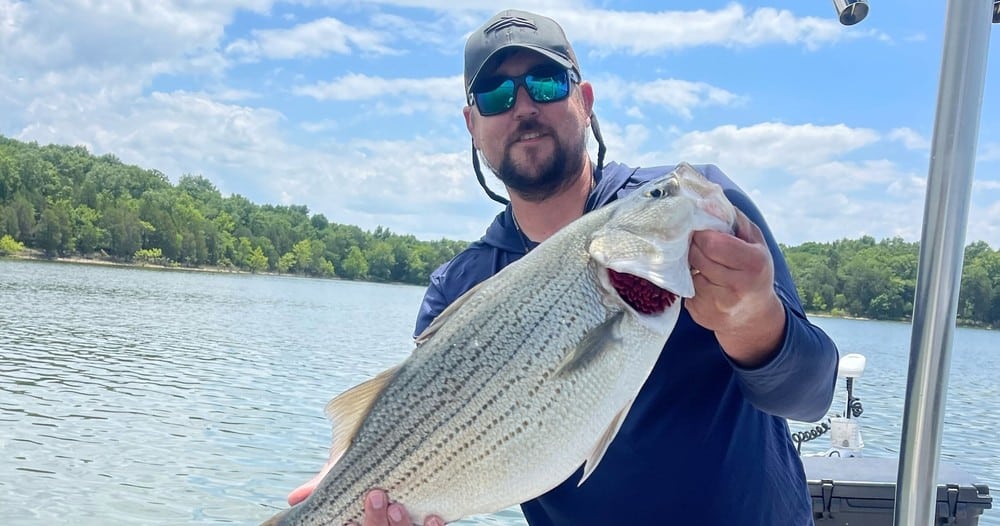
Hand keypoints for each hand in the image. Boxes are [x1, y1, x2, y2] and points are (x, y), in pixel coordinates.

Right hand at [289, 469, 444, 525]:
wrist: (399, 451)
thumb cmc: (367, 468)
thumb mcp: (344, 477)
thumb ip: (322, 486)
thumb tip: (294, 498)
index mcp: (359, 523)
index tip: (348, 519)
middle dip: (376, 521)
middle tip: (377, 496)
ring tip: (398, 506)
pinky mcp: (427, 524)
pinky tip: (434, 517)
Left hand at [684, 209, 785, 366]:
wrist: (754, 316)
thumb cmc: (754, 271)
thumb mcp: (755, 243)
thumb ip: (734, 220)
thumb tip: (708, 200)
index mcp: (753, 264)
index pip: (712, 243)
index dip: (702, 234)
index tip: (700, 230)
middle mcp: (736, 287)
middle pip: (697, 256)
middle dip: (693, 246)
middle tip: (696, 243)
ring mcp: (717, 304)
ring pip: (688, 272)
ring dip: (690, 265)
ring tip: (703, 264)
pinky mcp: (700, 315)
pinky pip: (684, 289)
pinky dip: (688, 281)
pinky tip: (701, 282)